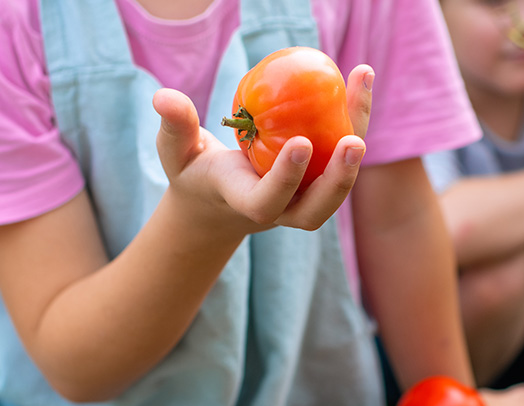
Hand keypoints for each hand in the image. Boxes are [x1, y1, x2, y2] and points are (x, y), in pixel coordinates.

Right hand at [151, 64, 374, 234]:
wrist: (218, 200)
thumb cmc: (193, 171)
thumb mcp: (176, 151)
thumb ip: (174, 126)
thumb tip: (163, 96)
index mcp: (245, 203)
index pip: (267, 201)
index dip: (286, 178)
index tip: (301, 142)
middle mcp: (282, 209)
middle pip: (316, 210)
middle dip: (340, 181)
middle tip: (355, 141)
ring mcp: (304, 199)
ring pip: (339, 181)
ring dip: (357, 137)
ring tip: (360, 82)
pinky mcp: (319, 181)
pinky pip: (342, 154)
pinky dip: (354, 117)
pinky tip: (358, 77)